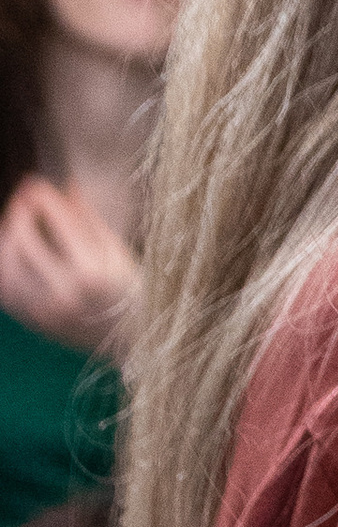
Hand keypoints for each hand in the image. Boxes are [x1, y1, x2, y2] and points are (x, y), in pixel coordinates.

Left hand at [0, 176, 139, 355]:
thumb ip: (89, 221)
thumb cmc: (135, 295)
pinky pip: (6, 290)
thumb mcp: (119, 254)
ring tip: (18, 223)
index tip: (39, 184)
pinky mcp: (36, 321)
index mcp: (93, 274)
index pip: (59, 223)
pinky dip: (5, 265)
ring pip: (7, 266)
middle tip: (25, 198)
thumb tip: (67, 186)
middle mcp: (65, 294)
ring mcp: (46, 311)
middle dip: (19, 212)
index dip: (44, 198)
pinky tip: (14, 251)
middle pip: (24, 241)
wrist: (136, 342)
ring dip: (7, 237)